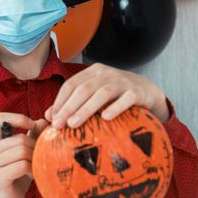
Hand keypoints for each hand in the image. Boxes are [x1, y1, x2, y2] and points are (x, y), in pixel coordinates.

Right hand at [0, 112, 48, 197]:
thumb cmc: (17, 172)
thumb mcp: (24, 149)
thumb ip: (32, 134)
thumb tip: (44, 120)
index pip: (0, 118)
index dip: (19, 119)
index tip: (33, 126)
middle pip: (19, 138)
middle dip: (35, 147)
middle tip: (40, 156)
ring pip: (21, 151)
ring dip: (34, 159)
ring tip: (35, 166)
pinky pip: (22, 165)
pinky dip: (32, 170)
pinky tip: (32, 175)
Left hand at [45, 63, 169, 128]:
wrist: (148, 92)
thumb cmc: (115, 97)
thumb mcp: (94, 97)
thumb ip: (73, 104)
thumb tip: (49, 117)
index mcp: (93, 73)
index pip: (71, 85)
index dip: (60, 101)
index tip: (52, 119)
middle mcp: (106, 73)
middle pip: (83, 89)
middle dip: (69, 107)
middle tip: (58, 125)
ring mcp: (123, 81)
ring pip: (102, 93)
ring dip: (86, 108)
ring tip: (73, 124)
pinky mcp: (137, 92)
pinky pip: (126, 99)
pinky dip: (116, 107)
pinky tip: (106, 118)